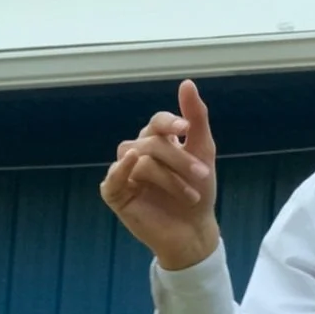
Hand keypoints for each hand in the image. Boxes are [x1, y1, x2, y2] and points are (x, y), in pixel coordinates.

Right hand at [100, 79, 219, 271]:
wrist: (195, 231)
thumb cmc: (199, 192)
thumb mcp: (203, 151)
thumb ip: (196, 117)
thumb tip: (187, 82)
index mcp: (157, 141)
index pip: (157, 122)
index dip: (170, 121)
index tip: (186, 128)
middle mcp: (138, 153)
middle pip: (151, 141)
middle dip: (179, 159)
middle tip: (202, 175)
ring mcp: (125, 173)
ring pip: (139, 158)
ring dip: (167, 175)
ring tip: (189, 194)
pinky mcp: (116, 194)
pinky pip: (112, 177)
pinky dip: (121, 169)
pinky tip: (133, 162)